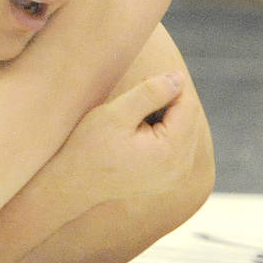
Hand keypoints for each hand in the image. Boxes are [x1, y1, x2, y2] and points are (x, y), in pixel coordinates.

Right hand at [53, 71, 200, 202]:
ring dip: (164, 117)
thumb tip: (177, 78)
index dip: (168, 86)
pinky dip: (162, 133)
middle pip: (189, 119)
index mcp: (171, 152)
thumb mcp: (117, 114)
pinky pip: (177, 146)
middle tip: (134, 97)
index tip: (142, 81)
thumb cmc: (90, 148)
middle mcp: (181, 168)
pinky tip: (137, 132)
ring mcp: (175, 177)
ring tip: (133, 116)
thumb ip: (150, 93)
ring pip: (184, 131)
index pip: (187, 106)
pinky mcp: (168, 179)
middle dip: (167, 101)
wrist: (73, 183)